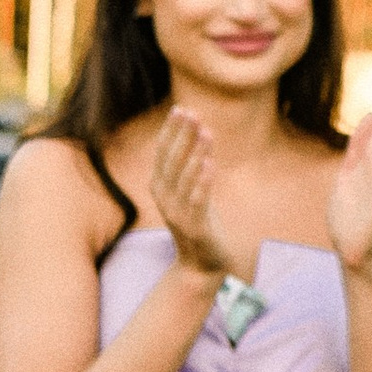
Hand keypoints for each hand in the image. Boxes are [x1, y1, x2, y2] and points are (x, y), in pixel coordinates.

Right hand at [151, 111, 245, 281]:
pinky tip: (210, 163)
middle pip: (172, 160)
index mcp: (160, 186)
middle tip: (192, 113)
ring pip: (185, 177)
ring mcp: (176, 212)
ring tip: (206, 132)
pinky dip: (203, 181)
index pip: (163, 152)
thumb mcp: (190, 191)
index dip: (171, 130)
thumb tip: (199, 134)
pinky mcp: (193, 225)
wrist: (201, 263)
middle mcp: (163, 197)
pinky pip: (197, 199)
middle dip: (182, 135)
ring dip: (195, 153)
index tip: (181, 108)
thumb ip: (190, 167)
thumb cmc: (198, 221)